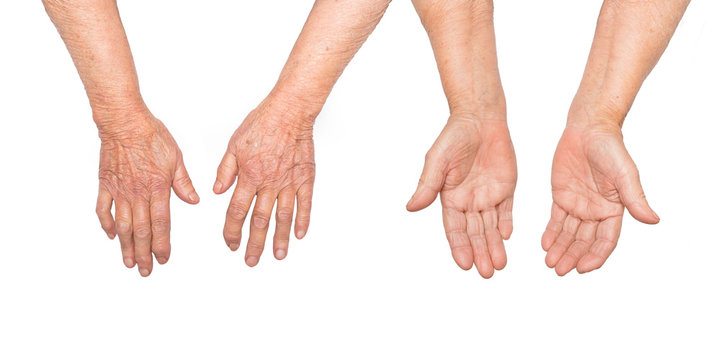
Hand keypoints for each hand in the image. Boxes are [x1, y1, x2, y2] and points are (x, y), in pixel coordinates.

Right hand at [95, 109, 198, 276]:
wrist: (124, 121)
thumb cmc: (151, 135)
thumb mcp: (176, 158)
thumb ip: (183, 182)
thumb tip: (194, 200)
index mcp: (158, 188)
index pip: (161, 223)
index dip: (162, 244)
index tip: (163, 258)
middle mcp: (138, 193)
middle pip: (141, 230)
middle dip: (144, 254)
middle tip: (145, 270)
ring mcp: (120, 190)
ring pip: (123, 225)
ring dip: (126, 246)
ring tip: (128, 262)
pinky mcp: (106, 184)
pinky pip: (104, 209)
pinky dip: (107, 224)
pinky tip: (111, 236)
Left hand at [214, 100, 314, 265]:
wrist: (289, 111)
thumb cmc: (262, 123)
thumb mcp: (234, 145)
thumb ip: (226, 170)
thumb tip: (218, 190)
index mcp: (249, 176)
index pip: (237, 211)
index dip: (233, 230)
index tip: (231, 244)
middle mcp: (269, 183)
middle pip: (260, 220)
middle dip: (254, 243)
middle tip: (251, 261)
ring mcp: (289, 182)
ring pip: (283, 217)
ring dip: (279, 239)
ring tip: (277, 255)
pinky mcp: (306, 178)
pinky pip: (305, 203)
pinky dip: (303, 220)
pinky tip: (299, 235)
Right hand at [407, 115, 516, 277]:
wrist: (480, 118)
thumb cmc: (454, 137)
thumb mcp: (437, 161)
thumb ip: (428, 185)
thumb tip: (411, 207)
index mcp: (449, 198)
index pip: (454, 229)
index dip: (459, 247)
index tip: (465, 264)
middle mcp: (468, 201)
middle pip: (474, 233)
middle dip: (480, 252)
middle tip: (486, 272)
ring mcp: (487, 195)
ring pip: (491, 227)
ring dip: (494, 245)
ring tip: (499, 265)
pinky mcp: (505, 188)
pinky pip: (506, 210)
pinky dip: (507, 224)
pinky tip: (507, 237)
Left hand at [542, 122, 658, 275]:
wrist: (588, 130)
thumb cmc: (611, 149)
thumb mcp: (625, 174)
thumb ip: (635, 198)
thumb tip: (652, 220)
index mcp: (614, 209)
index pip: (605, 240)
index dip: (595, 255)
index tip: (583, 268)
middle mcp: (596, 211)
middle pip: (585, 241)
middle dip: (573, 256)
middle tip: (560, 270)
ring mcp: (578, 205)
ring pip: (569, 234)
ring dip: (560, 249)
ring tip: (550, 263)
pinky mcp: (562, 196)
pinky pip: (555, 219)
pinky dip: (551, 233)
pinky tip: (545, 245)